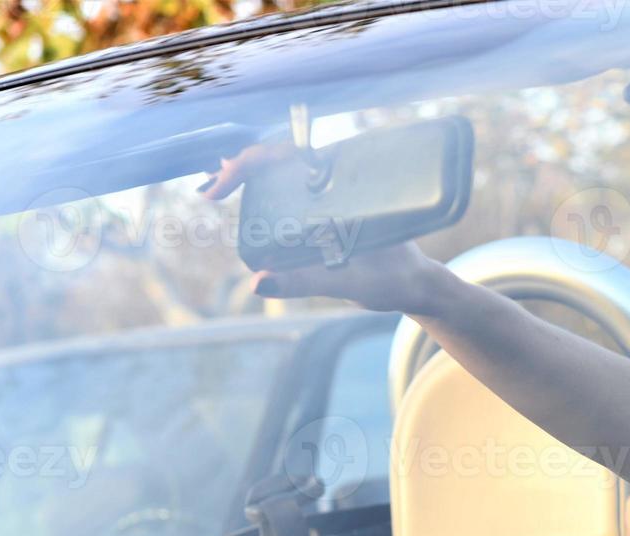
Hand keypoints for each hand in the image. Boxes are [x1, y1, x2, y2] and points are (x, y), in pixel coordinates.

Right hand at [201, 143, 459, 316]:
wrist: (417, 285)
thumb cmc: (393, 279)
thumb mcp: (349, 283)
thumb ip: (305, 282)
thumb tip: (257, 281)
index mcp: (343, 185)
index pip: (287, 156)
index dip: (249, 162)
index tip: (224, 182)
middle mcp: (335, 183)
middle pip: (279, 160)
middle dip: (241, 167)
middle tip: (212, 189)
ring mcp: (329, 195)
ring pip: (282, 174)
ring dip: (248, 177)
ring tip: (215, 189)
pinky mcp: (326, 212)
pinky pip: (289, 195)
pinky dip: (262, 193)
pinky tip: (239, 198)